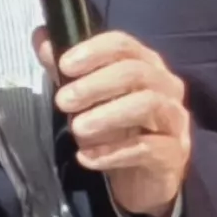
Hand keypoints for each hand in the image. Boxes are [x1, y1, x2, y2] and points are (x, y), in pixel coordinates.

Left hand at [50, 29, 193, 216]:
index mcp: (146, 65)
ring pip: (147, 105)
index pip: (124, 45)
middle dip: (96, 85)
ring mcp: (174, 119)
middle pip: (136, 72)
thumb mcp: (89, 100)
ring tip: (76, 128)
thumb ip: (68, 71)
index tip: (64, 65)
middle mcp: (166, 86)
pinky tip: (86, 157)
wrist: (142, 178)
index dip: (95, 51)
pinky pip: (147, 148)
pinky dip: (113, 152)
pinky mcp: (174, 153)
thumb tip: (42, 38)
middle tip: (62, 101)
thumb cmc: (118, 131)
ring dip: (107, 115)